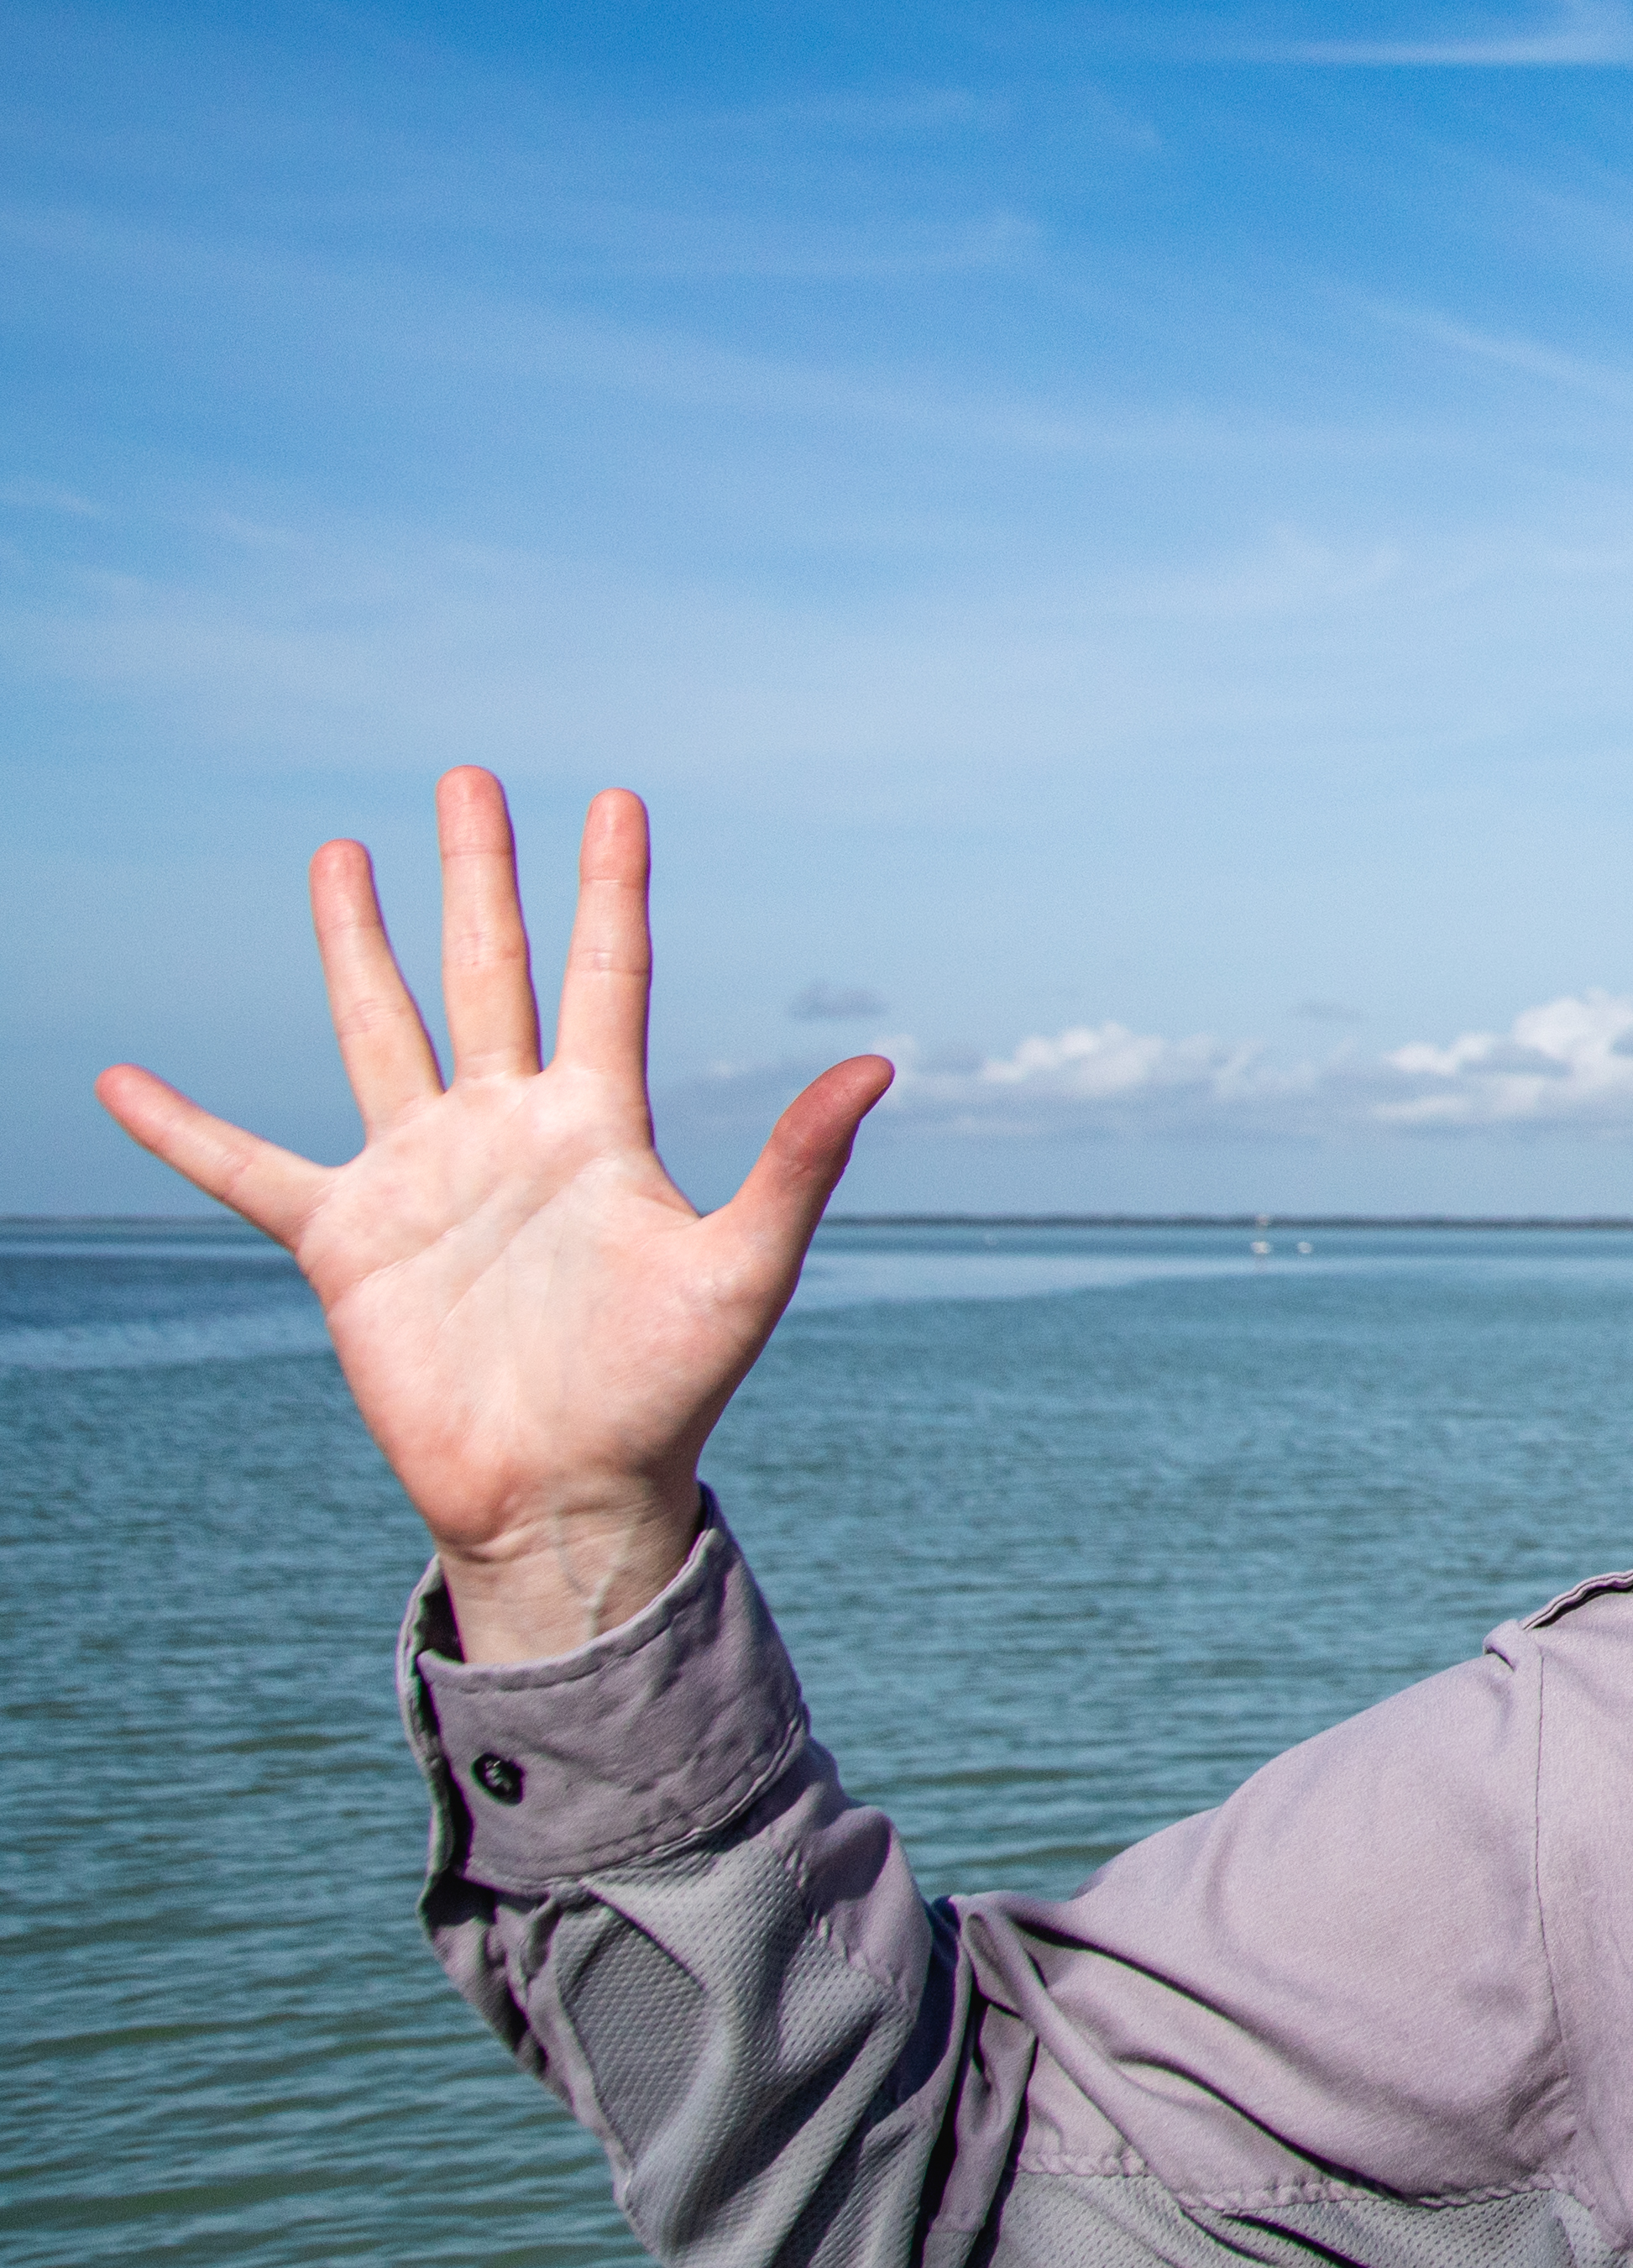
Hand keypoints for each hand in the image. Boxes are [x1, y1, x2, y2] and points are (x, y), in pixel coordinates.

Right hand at [96, 772, 888, 1662]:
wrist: (574, 1490)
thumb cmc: (668, 1388)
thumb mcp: (745, 1266)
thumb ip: (798, 1163)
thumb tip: (879, 1065)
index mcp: (600, 1125)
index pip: (606, 974)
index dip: (608, 888)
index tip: (615, 799)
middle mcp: (507, 1130)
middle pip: (488, 971)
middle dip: (479, 876)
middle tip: (466, 777)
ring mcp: (421, 1177)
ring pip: (379, 1028)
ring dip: (357, 944)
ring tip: (338, 852)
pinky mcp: (347, 1243)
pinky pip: (245, 1171)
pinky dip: (183, 1130)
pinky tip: (119, 1084)